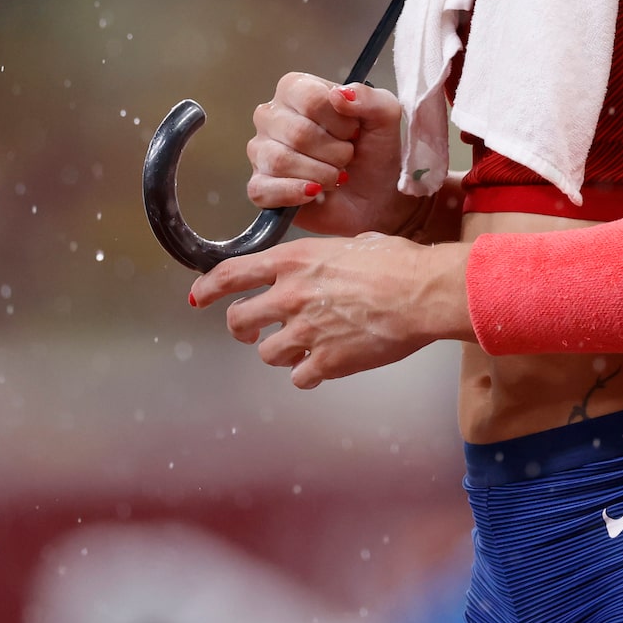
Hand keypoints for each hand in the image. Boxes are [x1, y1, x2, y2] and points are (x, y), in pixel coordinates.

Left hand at [187, 233, 468, 389]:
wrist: (423, 293)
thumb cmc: (398, 262)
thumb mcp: (351, 244)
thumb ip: (323, 259)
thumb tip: (325, 267)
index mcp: (293, 261)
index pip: (231, 274)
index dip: (209, 288)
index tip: (200, 296)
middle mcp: (290, 296)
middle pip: (239, 320)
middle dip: (242, 328)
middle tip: (253, 331)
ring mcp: (305, 332)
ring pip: (266, 354)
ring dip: (281, 351)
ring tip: (303, 346)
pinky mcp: (325, 362)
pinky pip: (299, 378)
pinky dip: (308, 373)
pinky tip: (324, 364)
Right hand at [247, 73, 415, 236]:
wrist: (377, 197)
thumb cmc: (375, 151)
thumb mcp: (385, 116)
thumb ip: (369, 98)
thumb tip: (338, 95)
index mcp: (296, 89)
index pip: (309, 98)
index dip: (339, 121)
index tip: (354, 132)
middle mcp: (271, 116)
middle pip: (297, 132)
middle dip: (335, 152)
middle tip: (348, 157)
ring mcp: (261, 151)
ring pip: (280, 161)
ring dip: (321, 174)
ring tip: (337, 176)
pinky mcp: (259, 186)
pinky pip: (262, 189)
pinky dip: (294, 193)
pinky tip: (314, 193)